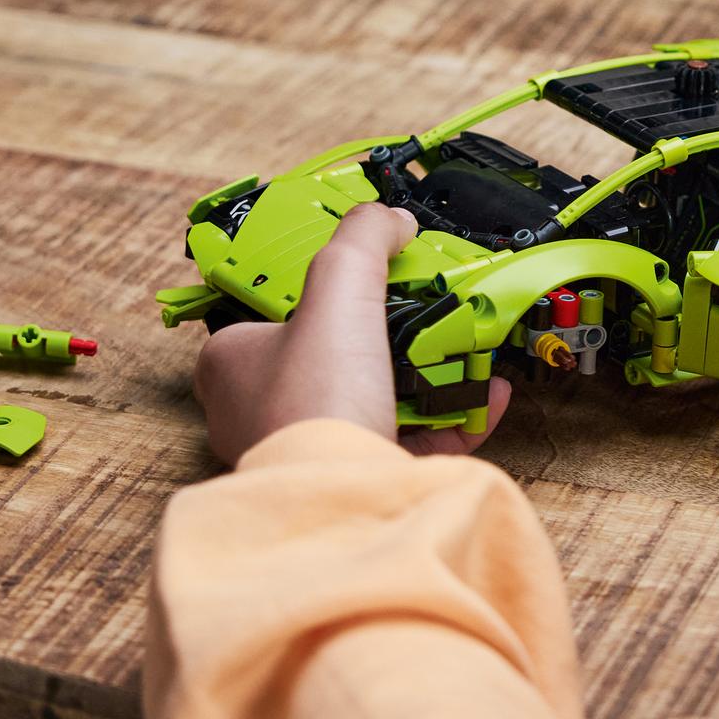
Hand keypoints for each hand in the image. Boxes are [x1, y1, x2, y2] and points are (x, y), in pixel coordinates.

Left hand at [191, 203, 513, 464]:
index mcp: (232, 363)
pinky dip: (452, 418)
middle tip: (423, 309)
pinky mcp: (354, 480)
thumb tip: (389, 219)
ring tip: (462, 346)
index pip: (270, 310)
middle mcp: (259, 411)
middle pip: (332, 353)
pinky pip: (410, 441)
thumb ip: (363, 241)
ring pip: (372, 398)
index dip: (317, 288)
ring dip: (425, 373)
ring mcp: (307, 449)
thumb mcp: (339, 288)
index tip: (361, 274)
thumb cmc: (316, 402)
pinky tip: (486, 394)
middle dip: (386, 333)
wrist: (347, 499)